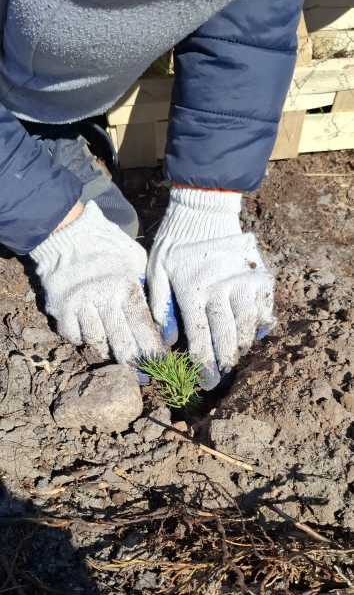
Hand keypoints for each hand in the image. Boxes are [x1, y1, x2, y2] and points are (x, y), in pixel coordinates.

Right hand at [30, 200, 161, 365]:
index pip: (142, 326)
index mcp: (125, 286)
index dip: (152, 349)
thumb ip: (147, 288)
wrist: (66, 232)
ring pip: (97, 342)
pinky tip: (92, 340)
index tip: (162, 365)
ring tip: (119, 363)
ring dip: (109, 354)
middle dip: (134, 363)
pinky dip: (83, 340)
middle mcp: (103, 299)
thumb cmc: (107, 245)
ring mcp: (79, 306)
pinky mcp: (60, 309)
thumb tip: (161, 318)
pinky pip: (74, 336)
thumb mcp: (136, 260)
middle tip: (143, 377)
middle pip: (121, 341)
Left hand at [147, 187, 274, 388]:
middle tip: (223, 378)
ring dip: (242, 347)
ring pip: (249, 328)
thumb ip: (160, 307)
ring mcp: (244, 283)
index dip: (204, 366)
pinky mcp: (260, 277)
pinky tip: (252, 334)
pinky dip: (261, 326)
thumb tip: (168, 342)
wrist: (205, 211)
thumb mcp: (156, 271)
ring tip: (234, 358)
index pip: (201, 339)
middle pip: (227, 339)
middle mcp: (221, 290)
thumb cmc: (175, 244)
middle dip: (225, 364)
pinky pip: (265, 310)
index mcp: (193, 292)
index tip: (206, 383)